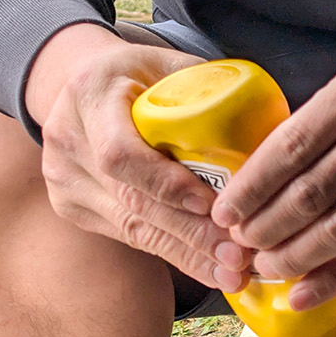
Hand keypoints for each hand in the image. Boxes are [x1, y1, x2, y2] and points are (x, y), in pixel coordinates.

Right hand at [24, 23, 251, 292]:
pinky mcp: (72, 206)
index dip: (167, 184)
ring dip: (186, 254)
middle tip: (238, 257)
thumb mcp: (168, 63)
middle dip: (191, 234)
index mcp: (90, 94)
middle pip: (131, 201)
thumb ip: (209, 86)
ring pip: (130, 227)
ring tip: (232, 273)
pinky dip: (171, 252)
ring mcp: (64, 178)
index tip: (213, 206)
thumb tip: (271, 127)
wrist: (79, 84)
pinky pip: (126, 236)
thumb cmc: (140, 72)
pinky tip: (208, 267)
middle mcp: (68, 140)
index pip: (121, 153)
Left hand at [208, 0, 335, 307]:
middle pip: (310, 193)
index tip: (223, 214)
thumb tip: (267, 175)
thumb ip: (330, 118)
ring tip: (266, 269)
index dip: (250, 188)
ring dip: (294, 256)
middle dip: (264, 229)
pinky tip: (306, 291)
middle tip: (238, 249)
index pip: (290, 146)